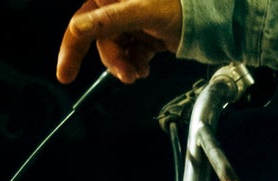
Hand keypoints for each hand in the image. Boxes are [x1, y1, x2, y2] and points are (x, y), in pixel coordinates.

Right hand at [56, 1, 182, 83]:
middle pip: (101, 39)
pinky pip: (132, 53)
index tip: (65, 74)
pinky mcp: (146, 34)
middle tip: (126, 75)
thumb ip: (110, 20)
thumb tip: (79, 28)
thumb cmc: (183, 6)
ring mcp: (133, 20)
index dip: (71, 48)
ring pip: (117, 49)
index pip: (83, 21)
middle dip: (112, 61)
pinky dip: (136, 64)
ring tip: (139, 73)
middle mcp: (119, 4)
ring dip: (125, 65)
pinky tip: (144, 69)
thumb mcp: (143, 11)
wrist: (212, 20)